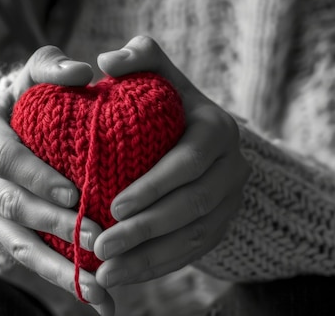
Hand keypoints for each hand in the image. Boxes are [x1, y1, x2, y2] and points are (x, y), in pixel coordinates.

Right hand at [0, 46, 114, 315]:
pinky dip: (58, 277)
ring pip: (15, 244)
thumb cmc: (27, 98)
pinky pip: (22, 259)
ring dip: (58, 269)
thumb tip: (84, 71)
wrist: (2, 129)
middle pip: (9, 207)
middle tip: (97, 239)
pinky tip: (94, 295)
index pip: (4, 158)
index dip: (37, 177)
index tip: (77, 194)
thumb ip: (53, 65)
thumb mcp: (33, 73)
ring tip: (100, 291)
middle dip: (53, 225)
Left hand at [93, 36, 250, 287]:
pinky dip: (158, 268)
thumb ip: (138, 57)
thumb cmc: (163, 102)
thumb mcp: (157, 72)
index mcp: (217, 129)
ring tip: (106, 273)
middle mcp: (232, 167)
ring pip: (194, 238)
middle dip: (146, 230)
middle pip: (192, 206)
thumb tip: (106, 61)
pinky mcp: (222, 225)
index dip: (154, 186)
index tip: (114, 206)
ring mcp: (231, 200)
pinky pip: (193, 254)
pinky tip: (124, 277)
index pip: (189, 162)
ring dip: (149, 259)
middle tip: (102, 246)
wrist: (195, 137)